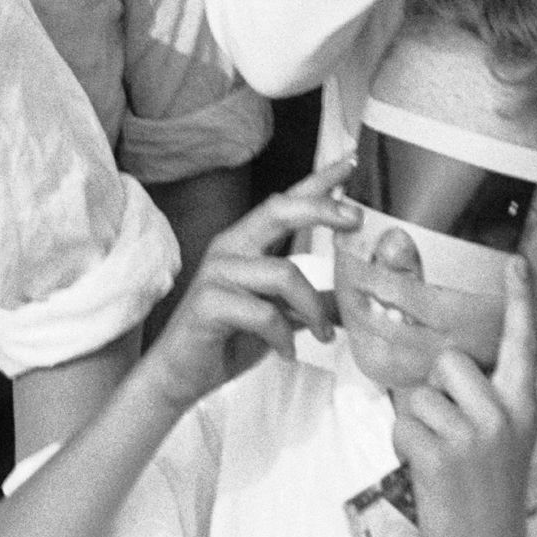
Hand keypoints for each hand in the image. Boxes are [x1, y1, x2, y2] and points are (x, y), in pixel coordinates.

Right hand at [141, 164, 353, 415]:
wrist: (180, 374)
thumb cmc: (228, 339)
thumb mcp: (278, 317)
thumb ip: (307, 302)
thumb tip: (349, 301)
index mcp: (247, 243)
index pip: (285, 201)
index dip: (317, 181)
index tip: (350, 161)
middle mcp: (230, 247)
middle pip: (278, 210)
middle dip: (321, 208)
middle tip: (355, 219)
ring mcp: (217, 272)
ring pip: (282, 272)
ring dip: (312, 307)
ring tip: (322, 335)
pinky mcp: (208, 302)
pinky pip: (262, 312)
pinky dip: (282, 336)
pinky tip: (287, 352)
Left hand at [394, 261, 536, 536]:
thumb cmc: (487, 497)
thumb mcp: (503, 443)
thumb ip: (483, 401)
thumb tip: (441, 365)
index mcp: (523, 407)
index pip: (520, 344)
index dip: (517, 300)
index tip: (515, 260)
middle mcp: (503, 415)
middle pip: (447, 360)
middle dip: (434, 388)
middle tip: (448, 432)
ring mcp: (474, 435)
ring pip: (418, 394)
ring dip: (416, 423)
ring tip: (438, 458)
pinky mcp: (442, 456)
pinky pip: (402, 424)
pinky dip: (403, 445)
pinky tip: (425, 472)